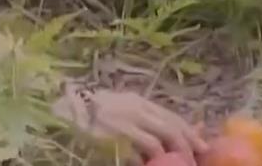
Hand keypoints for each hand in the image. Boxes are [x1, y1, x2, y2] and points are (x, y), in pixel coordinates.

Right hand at [54, 84, 208, 163]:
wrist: (58, 111)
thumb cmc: (89, 114)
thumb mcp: (120, 110)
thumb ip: (142, 117)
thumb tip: (171, 132)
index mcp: (136, 102)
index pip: (171, 117)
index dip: (190, 132)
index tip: (203, 146)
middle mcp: (133, 110)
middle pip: (170, 128)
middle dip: (188, 146)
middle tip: (197, 160)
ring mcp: (122, 125)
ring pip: (158, 143)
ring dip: (172, 157)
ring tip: (179, 165)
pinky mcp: (112, 140)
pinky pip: (138, 155)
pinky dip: (149, 163)